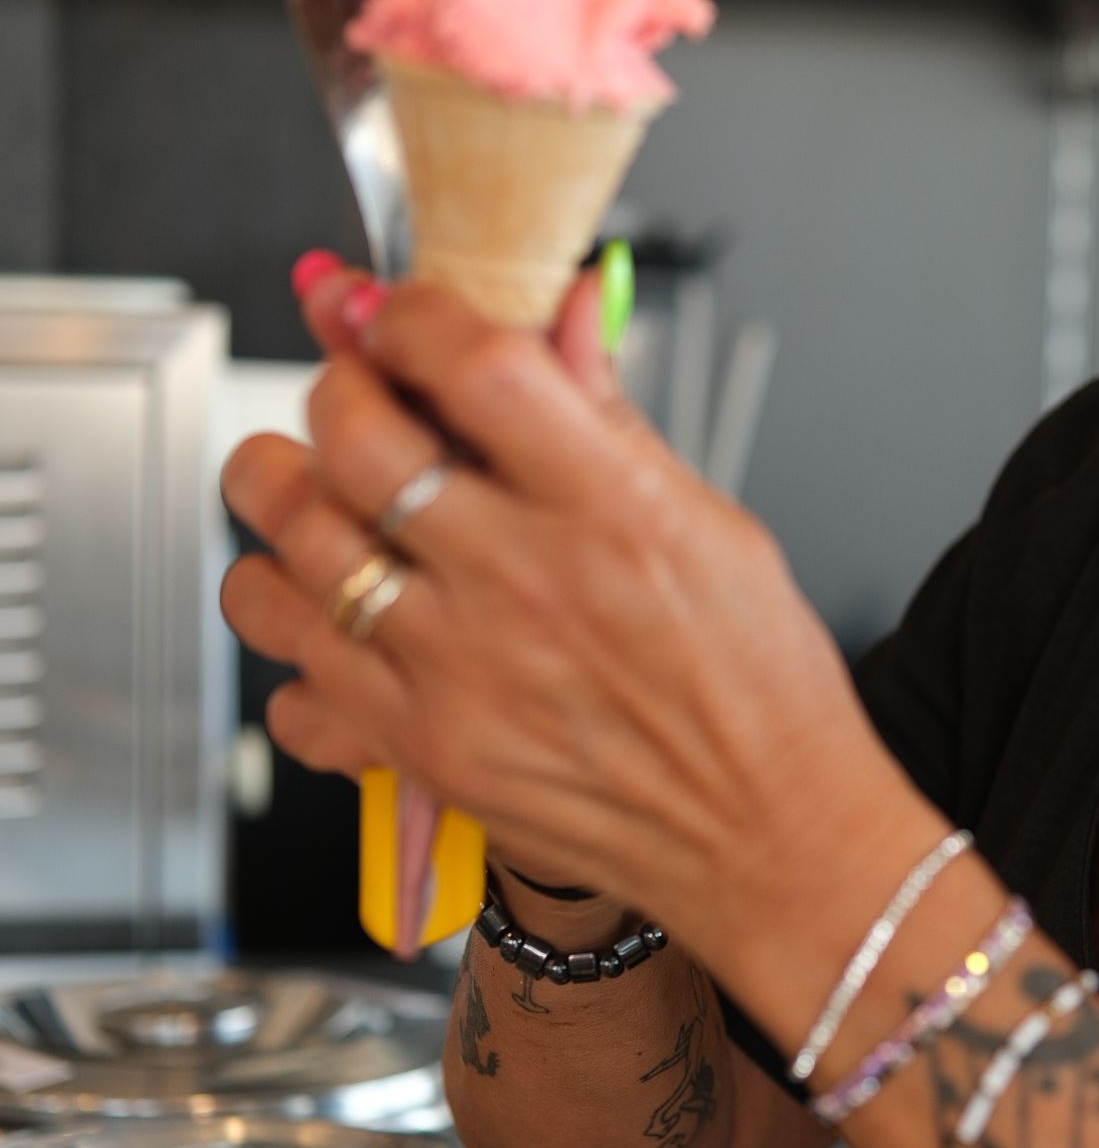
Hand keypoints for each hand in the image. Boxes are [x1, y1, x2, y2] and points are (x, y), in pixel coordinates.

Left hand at [220, 271, 935, 1018]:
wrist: (769, 836)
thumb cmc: (758, 691)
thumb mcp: (713, 522)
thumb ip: (611, 417)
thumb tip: (561, 313)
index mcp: (609, 507)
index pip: (470, 363)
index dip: (407, 313)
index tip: (392, 311)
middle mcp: (522, 583)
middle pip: (355, 439)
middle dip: (333, 391)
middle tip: (349, 396)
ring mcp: (459, 670)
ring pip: (294, 548)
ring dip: (280, 502)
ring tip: (306, 494)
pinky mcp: (425, 750)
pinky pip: (295, 679)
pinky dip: (296, 646)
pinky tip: (335, 627)